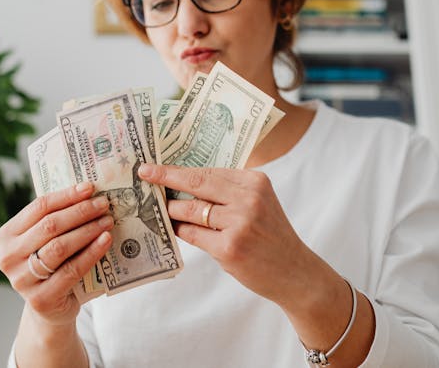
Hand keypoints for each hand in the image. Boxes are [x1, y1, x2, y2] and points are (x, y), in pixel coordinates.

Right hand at [0, 182, 113, 326]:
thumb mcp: (46, 242)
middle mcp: (8, 257)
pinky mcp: (40, 299)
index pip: (38, 208)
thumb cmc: (52, 266)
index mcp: (7, 235)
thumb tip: (88, 192)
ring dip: (87, 231)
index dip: (66, 196)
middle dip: (80, 212)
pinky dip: (91, 253)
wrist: (50, 309)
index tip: (90, 187)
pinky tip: (105, 241)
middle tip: (103, 204)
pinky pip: (70, 271)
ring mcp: (22, 280)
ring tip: (107, 221)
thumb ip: (57, 221)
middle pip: (49, 226)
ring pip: (59, 247)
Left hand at [137, 163, 319, 305]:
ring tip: (162, 210)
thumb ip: (230, 191)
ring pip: (190, 210)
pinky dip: (181, 231)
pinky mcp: (229, 248)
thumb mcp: (260, 203)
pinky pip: (193, 234)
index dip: (178, 169)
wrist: (295, 272)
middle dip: (165, 177)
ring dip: (172, 210)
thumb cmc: (271, 236)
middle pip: (196, 183)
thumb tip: (184, 182)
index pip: (208, 170)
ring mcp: (239, 224)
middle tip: (144, 174)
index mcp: (255, 181)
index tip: (154, 166)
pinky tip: (176, 229)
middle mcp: (249, 198)